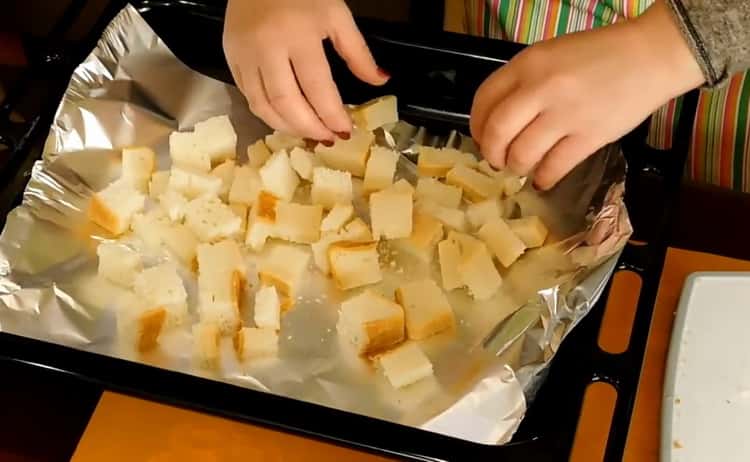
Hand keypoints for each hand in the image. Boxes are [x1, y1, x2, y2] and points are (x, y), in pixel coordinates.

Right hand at [223, 0, 388, 141]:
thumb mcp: (336, 15)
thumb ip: (358, 52)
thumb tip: (380, 82)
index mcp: (298, 35)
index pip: (317, 88)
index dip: (332, 115)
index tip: (345, 131)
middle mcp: (267, 49)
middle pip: (287, 103)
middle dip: (309, 127)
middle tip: (327, 139)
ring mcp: (244, 56)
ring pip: (262, 106)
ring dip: (287, 127)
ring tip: (307, 134)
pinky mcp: (230, 59)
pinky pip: (248, 97)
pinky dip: (268, 114)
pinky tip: (286, 120)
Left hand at [470, 0, 704, 189]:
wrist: (651, 55)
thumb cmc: (600, 55)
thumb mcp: (551, 55)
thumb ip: (523, 81)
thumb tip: (499, 121)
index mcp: (528, 63)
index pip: (484, 100)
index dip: (476, 125)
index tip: (482, 137)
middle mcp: (541, 88)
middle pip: (496, 132)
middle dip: (491, 152)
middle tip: (497, 159)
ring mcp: (566, 115)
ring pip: (522, 154)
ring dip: (516, 166)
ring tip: (522, 167)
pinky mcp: (590, 137)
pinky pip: (554, 168)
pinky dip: (543, 179)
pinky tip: (543, 179)